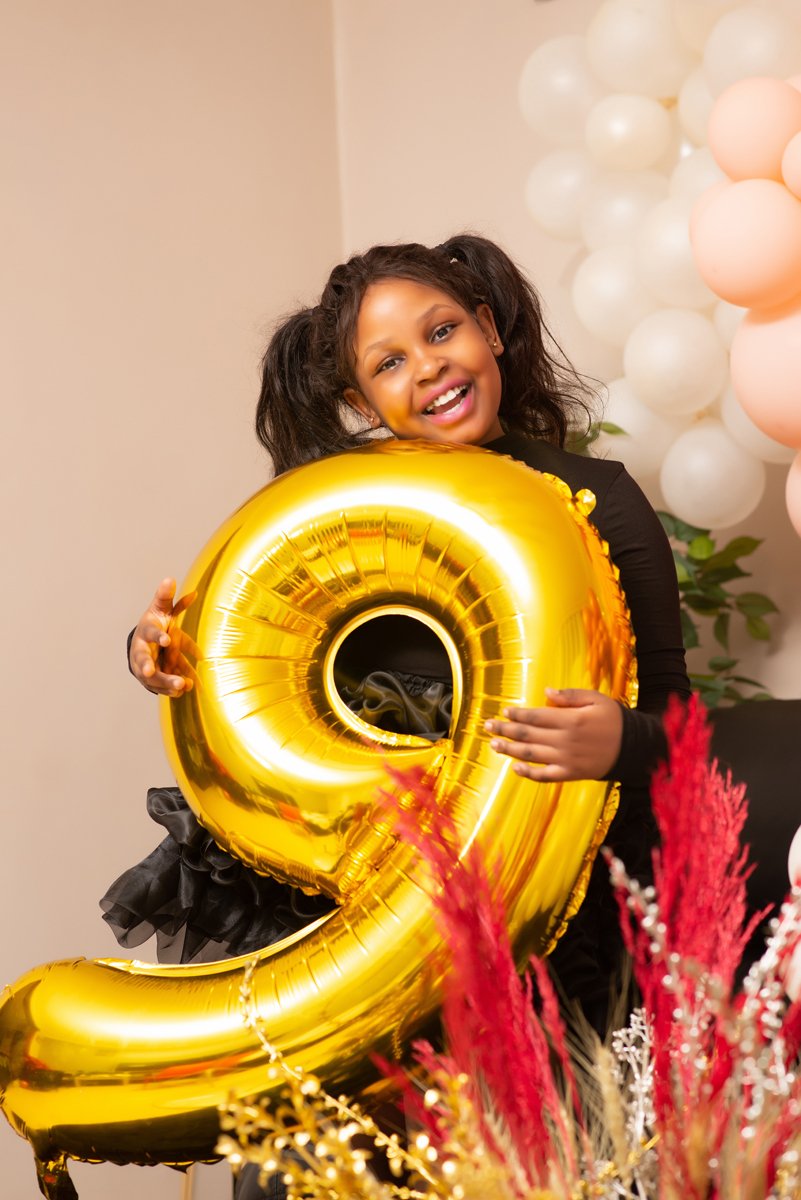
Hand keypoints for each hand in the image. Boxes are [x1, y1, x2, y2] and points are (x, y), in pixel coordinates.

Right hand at [129, 578, 197, 696]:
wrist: (142, 643)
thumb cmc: (154, 623)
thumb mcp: (160, 609)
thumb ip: (166, 598)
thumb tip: (170, 579)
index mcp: (145, 632)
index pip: (151, 633)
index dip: (158, 636)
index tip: (167, 639)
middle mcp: (142, 651)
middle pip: (143, 660)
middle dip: (148, 667)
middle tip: (151, 672)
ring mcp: (145, 667)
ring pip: (153, 677)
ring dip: (166, 682)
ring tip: (183, 686)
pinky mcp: (151, 679)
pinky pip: (160, 686)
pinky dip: (171, 690)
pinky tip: (184, 691)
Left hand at [484, 688, 622, 781]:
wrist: (634, 747)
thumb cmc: (614, 719)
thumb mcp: (596, 699)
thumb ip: (570, 695)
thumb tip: (546, 691)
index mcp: (570, 720)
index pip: (536, 715)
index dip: (518, 713)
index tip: (505, 710)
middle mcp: (565, 740)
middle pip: (528, 734)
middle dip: (505, 729)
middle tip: (488, 726)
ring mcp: (566, 759)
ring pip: (531, 755)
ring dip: (510, 750)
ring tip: (494, 744)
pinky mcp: (570, 774)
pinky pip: (545, 776)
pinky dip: (528, 773)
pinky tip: (515, 768)